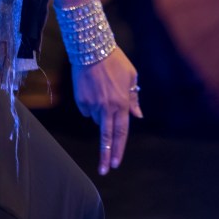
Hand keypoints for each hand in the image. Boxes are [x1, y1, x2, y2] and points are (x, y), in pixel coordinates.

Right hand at [71, 47, 141, 175]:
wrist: (91, 48)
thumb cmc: (114, 60)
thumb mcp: (131, 76)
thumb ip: (134, 98)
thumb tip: (138, 115)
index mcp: (122, 103)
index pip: (121, 132)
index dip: (119, 149)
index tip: (116, 164)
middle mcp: (107, 107)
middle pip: (106, 136)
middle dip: (106, 155)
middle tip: (104, 170)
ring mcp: (92, 104)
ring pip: (96, 118)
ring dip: (100, 114)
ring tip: (101, 92)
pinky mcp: (80, 99)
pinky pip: (86, 109)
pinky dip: (89, 105)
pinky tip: (91, 89)